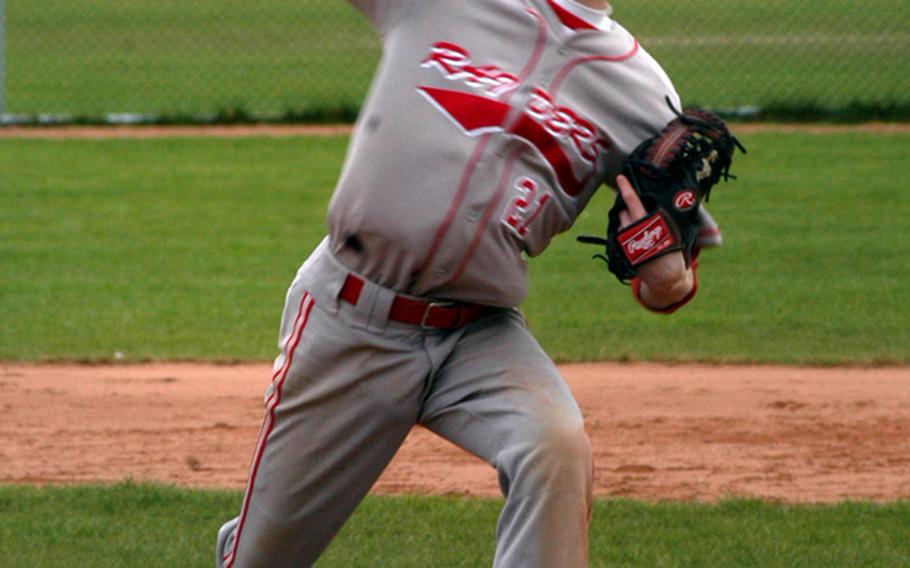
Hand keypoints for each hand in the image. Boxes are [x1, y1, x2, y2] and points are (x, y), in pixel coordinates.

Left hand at [615, 175, 693, 308]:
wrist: (666, 276)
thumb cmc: (671, 250)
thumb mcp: (669, 230)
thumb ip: (659, 217)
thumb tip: (658, 204)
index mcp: (648, 222)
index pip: (633, 202)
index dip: (626, 189)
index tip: (620, 177)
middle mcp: (634, 230)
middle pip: (623, 212)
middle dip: (627, 210)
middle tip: (637, 212)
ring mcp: (627, 241)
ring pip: (620, 224)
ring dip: (626, 223)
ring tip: (640, 230)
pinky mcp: (622, 251)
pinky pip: (619, 237)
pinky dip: (625, 234)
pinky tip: (636, 239)